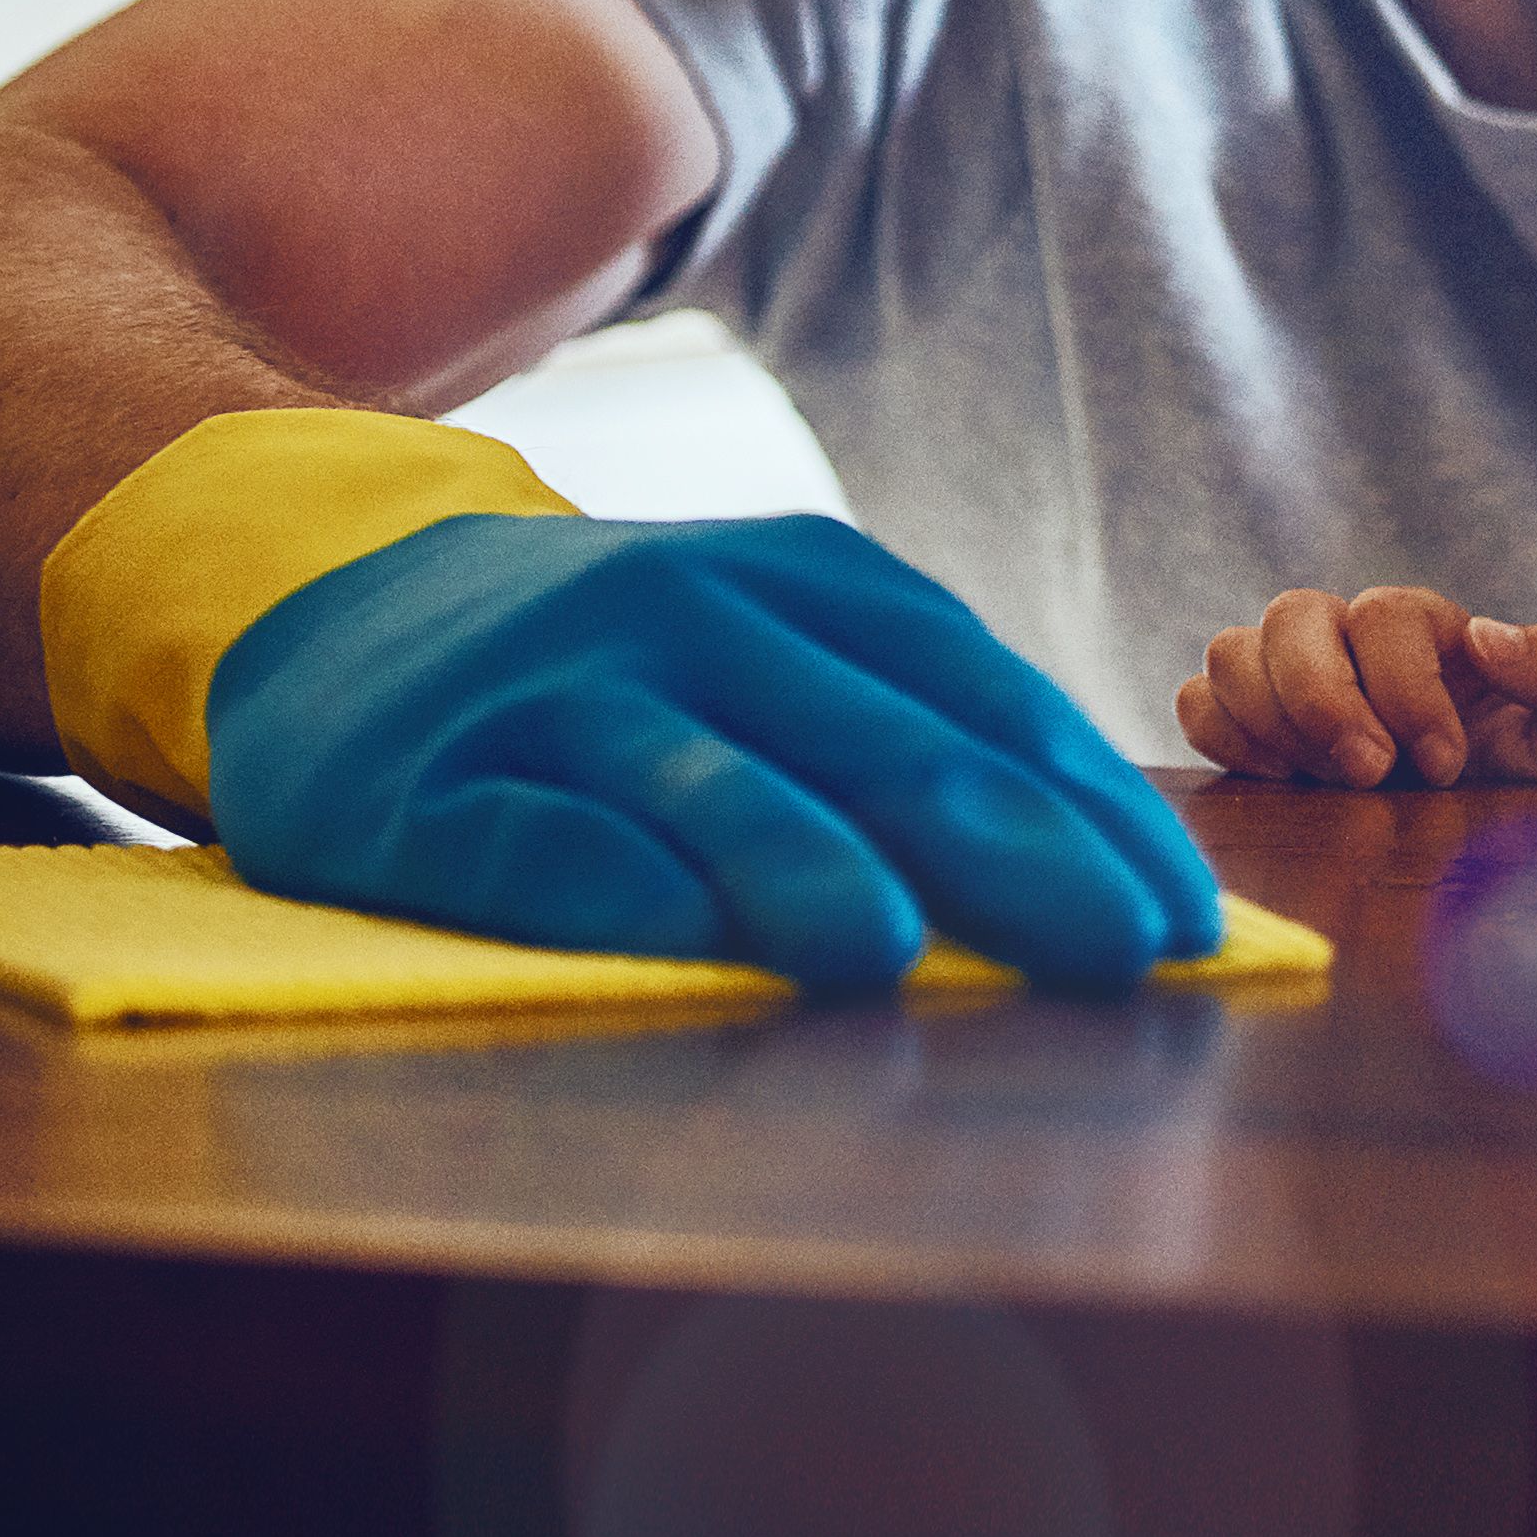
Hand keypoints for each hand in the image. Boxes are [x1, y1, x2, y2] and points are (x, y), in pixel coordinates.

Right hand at [204, 512, 1219, 995]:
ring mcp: (561, 693)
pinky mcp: (426, 785)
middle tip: (1119, 953)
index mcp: (809, 583)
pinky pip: (531, 836)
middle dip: (1015, 850)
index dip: (1095, 808)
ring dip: (803, 862)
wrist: (343, 607)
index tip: (1193, 923)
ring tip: (889, 952)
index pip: (985, 694)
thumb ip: (907, 736)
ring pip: (709, 777)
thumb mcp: (772, 654)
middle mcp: (696, 615)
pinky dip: (608, 884)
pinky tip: (678, 938)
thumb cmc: (620, 669)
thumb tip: (1101, 878)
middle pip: (881, 739)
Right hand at [1179, 586, 1536, 789]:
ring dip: (1268, 717)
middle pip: (1292, 612)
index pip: (1386, 613)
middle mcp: (1356, 646)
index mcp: (1434, 634)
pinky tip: (1284, 784)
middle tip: (1371, 774)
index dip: (1405, 686)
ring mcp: (1299, 687)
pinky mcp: (1259, 736)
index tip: (1445, 765)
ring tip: (1324, 782)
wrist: (1522, 859)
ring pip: (1233, 650)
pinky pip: (1200, 702)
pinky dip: (1223, 736)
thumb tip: (1486, 634)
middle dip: (1322, 697)